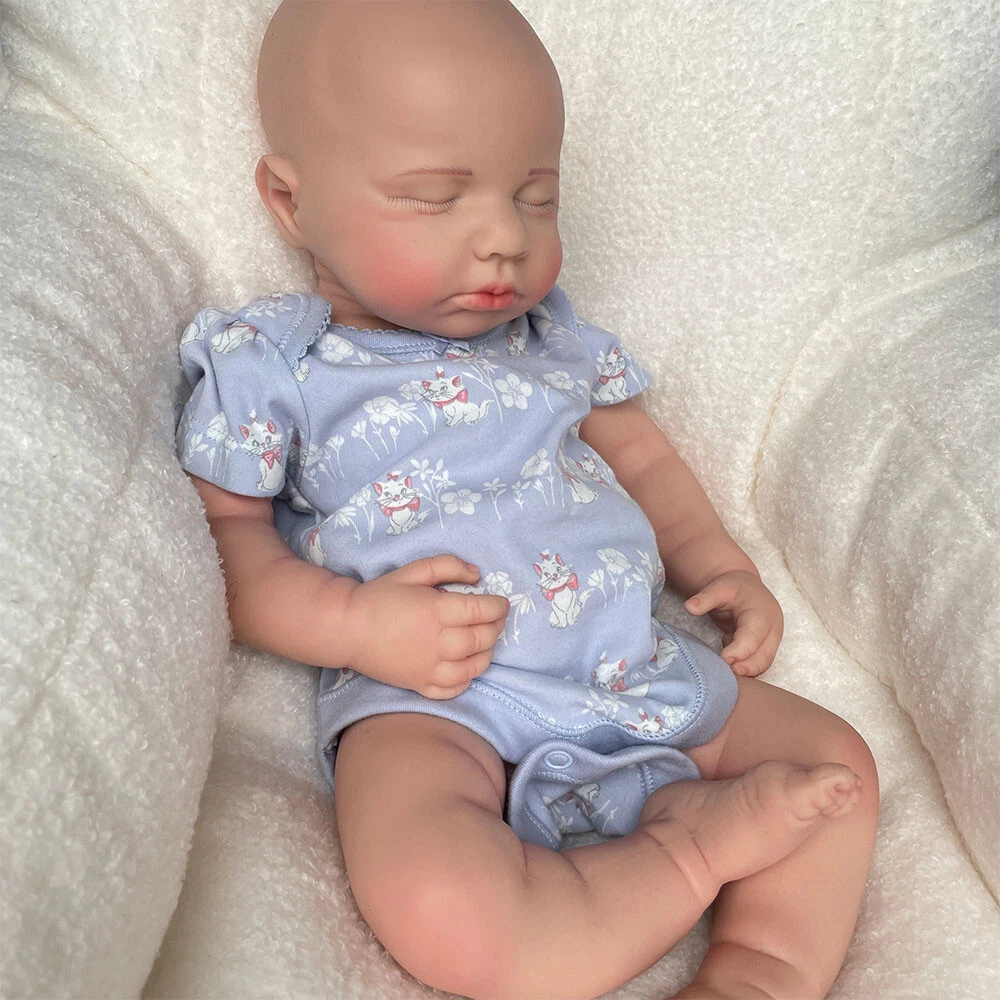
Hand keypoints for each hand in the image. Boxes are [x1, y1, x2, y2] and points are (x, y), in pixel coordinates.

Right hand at [342, 555, 509, 698]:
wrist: (347, 628)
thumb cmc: (380, 596)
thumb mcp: (413, 570)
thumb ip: (447, 566)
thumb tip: (478, 575)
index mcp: (436, 610)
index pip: (481, 610)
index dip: (498, 606)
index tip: (502, 603)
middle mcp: (437, 642)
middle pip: (481, 638)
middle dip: (496, 628)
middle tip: (497, 619)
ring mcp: (429, 667)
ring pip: (473, 667)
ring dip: (487, 654)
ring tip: (486, 642)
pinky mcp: (419, 685)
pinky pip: (453, 689)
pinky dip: (467, 680)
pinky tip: (467, 667)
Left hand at [684, 570, 782, 676]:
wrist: (745, 587)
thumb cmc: (732, 588)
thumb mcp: (718, 588)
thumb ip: (705, 598)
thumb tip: (689, 607)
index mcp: (762, 613)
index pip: (753, 638)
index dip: (739, 652)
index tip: (723, 659)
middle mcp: (772, 628)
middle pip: (763, 656)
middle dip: (744, 667)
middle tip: (722, 673)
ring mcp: (772, 640)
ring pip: (763, 664)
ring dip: (744, 670)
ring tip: (723, 670)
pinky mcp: (767, 648)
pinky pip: (758, 664)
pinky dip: (744, 668)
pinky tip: (728, 663)